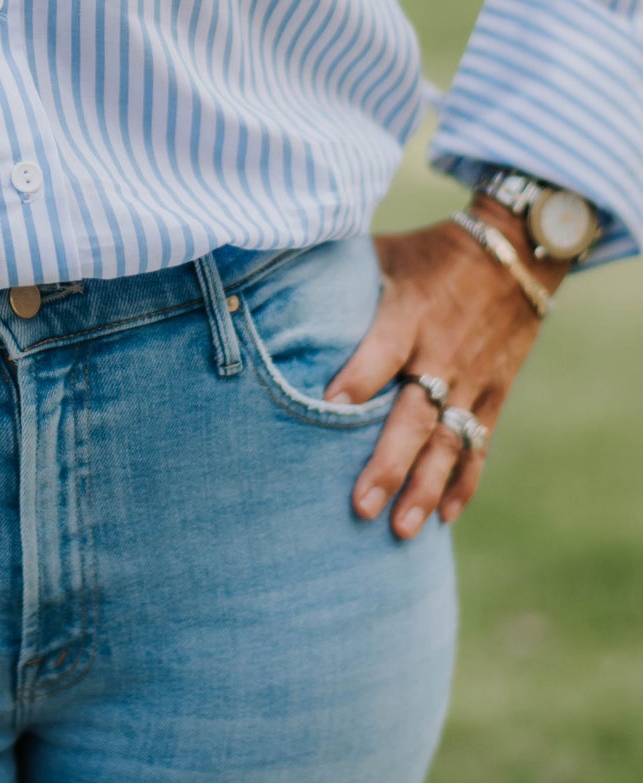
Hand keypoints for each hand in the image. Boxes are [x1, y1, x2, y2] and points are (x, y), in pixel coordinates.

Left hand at [323, 203, 571, 538]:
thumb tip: (270, 283)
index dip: (356, 380)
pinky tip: (447, 518)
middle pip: (415, 417)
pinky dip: (465, 482)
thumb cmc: (428, 252)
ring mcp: (472, 380)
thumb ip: (339, 280)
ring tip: (402, 530)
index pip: (380, 352)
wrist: (513, 251)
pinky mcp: (495, 393)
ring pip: (450, 443)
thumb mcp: (382, 255)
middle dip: (389, 464)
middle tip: (361, 507)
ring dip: (427, 489)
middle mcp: (442, 353)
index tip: (326, 408)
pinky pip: (480, 444)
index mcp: (408, 314)